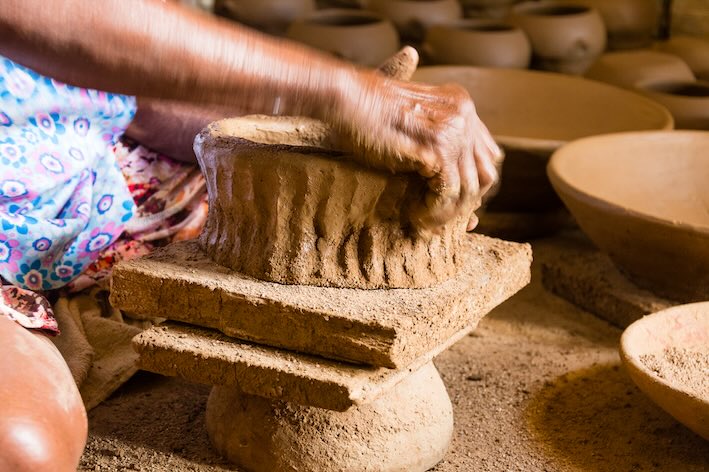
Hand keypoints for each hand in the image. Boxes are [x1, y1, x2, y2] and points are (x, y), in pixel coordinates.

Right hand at [334, 73, 500, 233]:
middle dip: (467, 202)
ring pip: (469, 189)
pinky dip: (435, 212)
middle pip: (485, 174)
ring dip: (449, 213)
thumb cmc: (367, 115)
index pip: (487, 155)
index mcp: (461, 107)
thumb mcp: (412, 126)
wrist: (348, 98)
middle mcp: (464, 116)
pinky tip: (418, 217)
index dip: (475, 184)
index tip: (457, 206)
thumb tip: (449, 178)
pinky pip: (448, 193)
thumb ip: (436, 146)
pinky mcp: (438, 148)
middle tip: (442, 219)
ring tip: (426, 222)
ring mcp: (454, 131)